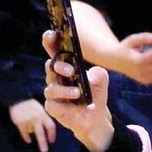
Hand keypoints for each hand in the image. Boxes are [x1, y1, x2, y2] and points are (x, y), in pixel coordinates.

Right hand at [6, 98, 55, 151]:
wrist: (19, 99)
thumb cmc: (32, 106)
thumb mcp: (42, 110)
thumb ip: (45, 119)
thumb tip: (49, 132)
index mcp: (44, 115)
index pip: (51, 127)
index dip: (52, 135)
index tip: (52, 141)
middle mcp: (37, 118)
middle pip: (41, 133)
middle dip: (43, 142)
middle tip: (45, 151)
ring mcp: (28, 120)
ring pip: (32, 132)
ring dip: (34, 137)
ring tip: (37, 143)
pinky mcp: (20, 122)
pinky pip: (24, 132)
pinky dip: (26, 137)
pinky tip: (29, 140)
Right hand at [40, 37, 114, 151]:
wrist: (95, 117)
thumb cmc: (94, 94)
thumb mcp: (101, 81)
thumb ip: (99, 74)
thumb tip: (91, 75)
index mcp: (65, 66)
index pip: (54, 51)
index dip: (50, 41)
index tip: (52, 34)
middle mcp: (56, 77)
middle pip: (50, 67)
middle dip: (59, 66)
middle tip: (71, 70)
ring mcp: (53, 93)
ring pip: (51, 88)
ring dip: (64, 90)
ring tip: (78, 93)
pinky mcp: (53, 108)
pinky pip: (54, 106)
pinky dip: (68, 107)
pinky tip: (81, 108)